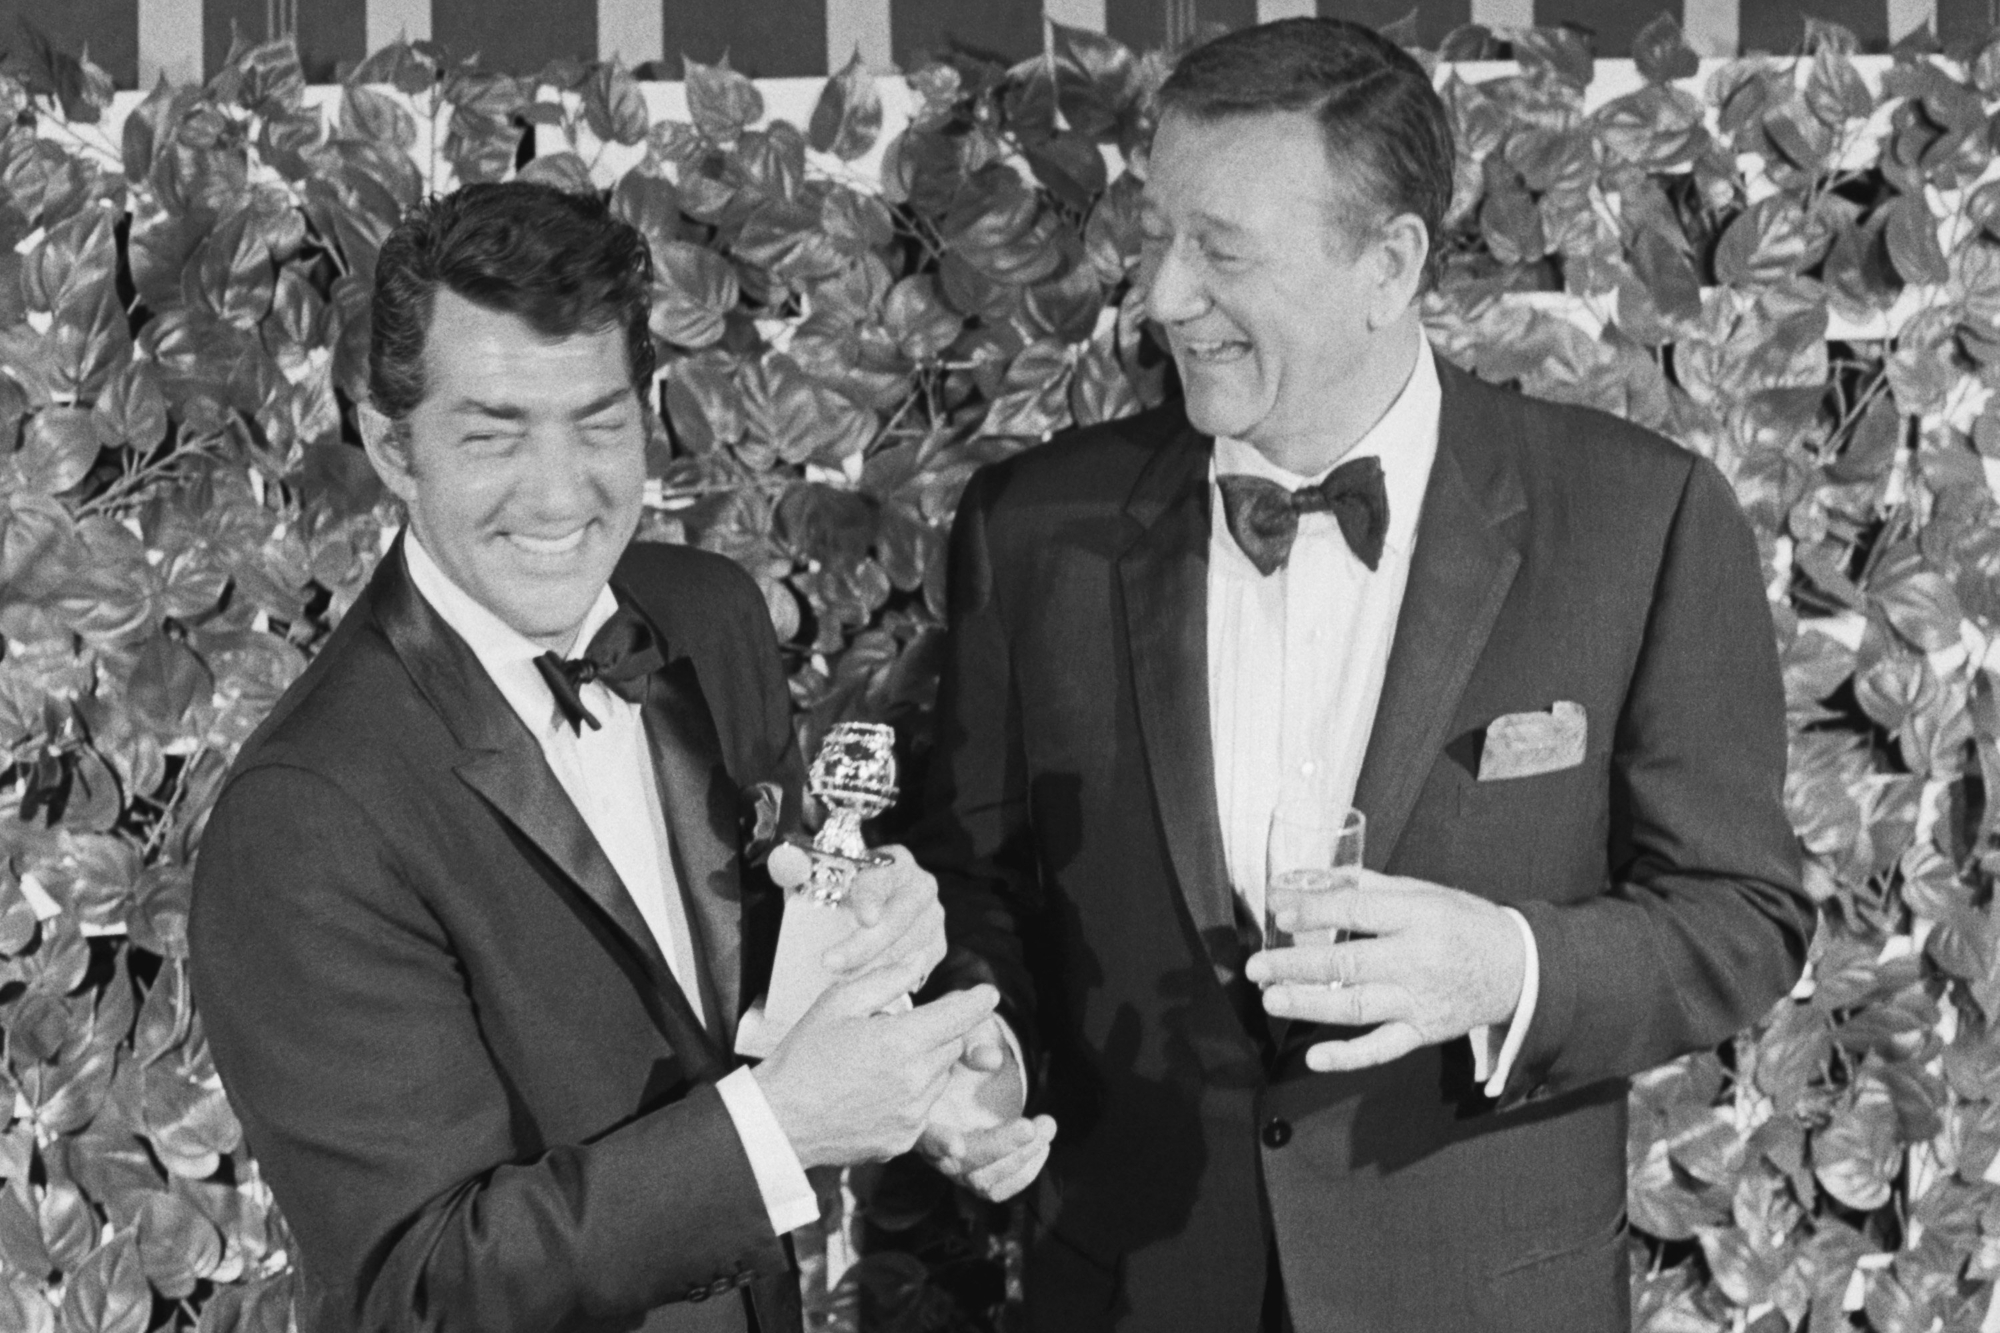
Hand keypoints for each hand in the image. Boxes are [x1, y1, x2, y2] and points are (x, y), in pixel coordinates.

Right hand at [754, 956, 997, 1168]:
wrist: (779, 1121)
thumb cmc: (804, 1056)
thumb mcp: (838, 1002)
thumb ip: (885, 978)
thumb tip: (919, 959)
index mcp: (901, 1042)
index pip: (959, 1016)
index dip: (977, 1002)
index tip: (987, 993)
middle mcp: (915, 1081)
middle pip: (951, 1047)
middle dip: (940, 1032)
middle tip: (909, 1026)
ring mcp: (912, 1116)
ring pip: (939, 1078)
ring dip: (925, 1064)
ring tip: (881, 1060)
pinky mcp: (904, 1141)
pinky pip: (923, 1110)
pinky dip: (911, 1096)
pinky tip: (875, 1090)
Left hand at [770, 844, 946, 982]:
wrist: (872, 908)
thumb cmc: (843, 892)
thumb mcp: (819, 876)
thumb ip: (797, 868)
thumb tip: (784, 864)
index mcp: (895, 862)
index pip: (883, 878)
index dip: (872, 897)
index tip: (864, 917)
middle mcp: (921, 886)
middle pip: (899, 917)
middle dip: (864, 944)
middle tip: (830, 962)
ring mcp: (933, 918)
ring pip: (907, 948)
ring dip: (873, 968)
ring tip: (840, 981)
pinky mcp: (936, 946)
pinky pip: (916, 969)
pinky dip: (890, 981)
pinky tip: (864, 988)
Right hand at [918, 1017, 1055, 1201]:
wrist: (964, 1059)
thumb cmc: (958, 1042)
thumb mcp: (964, 1032)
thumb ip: (972, 1042)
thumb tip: (992, 1059)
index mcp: (921, 1111)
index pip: (923, 1135)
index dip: (939, 1142)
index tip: (958, 1145)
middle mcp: (933, 1144)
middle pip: (958, 1165)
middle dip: (999, 1147)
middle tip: (1032, 1126)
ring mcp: (955, 1162)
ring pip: (981, 1181)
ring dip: (1020, 1158)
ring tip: (1046, 1124)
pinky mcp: (977, 1171)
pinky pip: (997, 1189)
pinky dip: (1025, 1172)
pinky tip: (1043, 1144)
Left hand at [1244, 870, 1524, 1073]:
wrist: (1518, 968)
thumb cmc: (1463, 923)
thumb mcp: (1423, 892)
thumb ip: (1367, 887)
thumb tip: (1312, 879)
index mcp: (1418, 916)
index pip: (1356, 913)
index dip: (1314, 912)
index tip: (1280, 913)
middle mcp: (1418, 959)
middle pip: (1348, 962)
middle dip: (1296, 965)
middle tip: (1257, 967)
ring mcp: (1420, 1001)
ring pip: (1356, 1006)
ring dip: (1309, 1004)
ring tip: (1272, 999)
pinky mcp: (1424, 1032)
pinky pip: (1382, 1048)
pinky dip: (1348, 1057)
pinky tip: (1315, 1057)